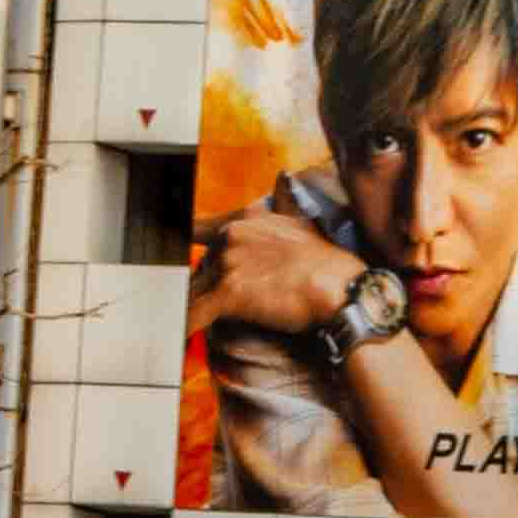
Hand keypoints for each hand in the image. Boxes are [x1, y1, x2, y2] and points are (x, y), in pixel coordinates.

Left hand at [192, 176, 371, 347]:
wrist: (342, 291)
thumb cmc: (328, 263)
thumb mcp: (301, 222)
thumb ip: (281, 204)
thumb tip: (280, 179)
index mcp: (244, 220)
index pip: (198, 229)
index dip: (185, 244)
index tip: (175, 255)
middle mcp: (230, 236)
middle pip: (200, 267)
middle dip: (206, 286)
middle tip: (218, 308)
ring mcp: (228, 263)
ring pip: (195, 290)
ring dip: (193, 307)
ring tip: (185, 324)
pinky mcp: (229, 293)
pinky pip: (195, 313)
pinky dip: (184, 326)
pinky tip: (176, 338)